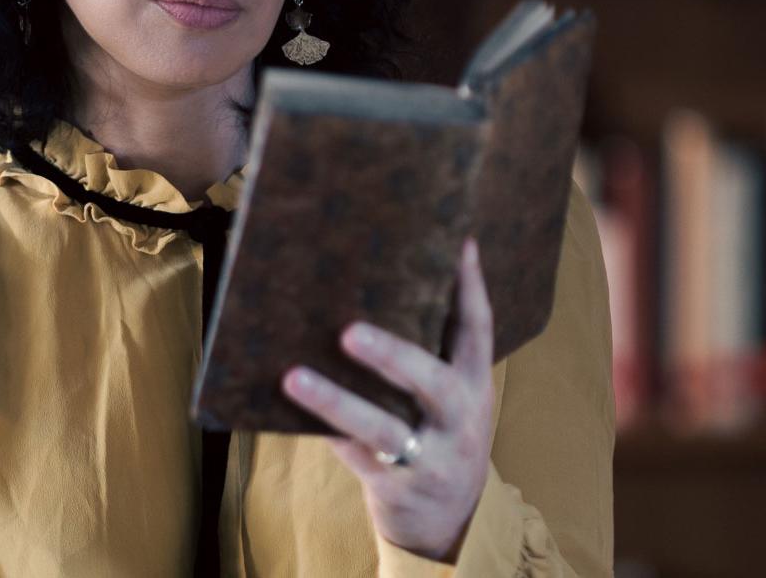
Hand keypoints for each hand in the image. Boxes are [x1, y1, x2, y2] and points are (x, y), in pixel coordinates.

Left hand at [280, 235, 495, 563]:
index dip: (470, 286)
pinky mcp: (399, 487)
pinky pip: (356, 456)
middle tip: (348, 331)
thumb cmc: (437, 435)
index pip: (478, 329)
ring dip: (336, 402)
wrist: (449, 521)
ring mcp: (433, 458)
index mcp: (473, 385)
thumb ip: (429, 349)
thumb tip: (378, 278)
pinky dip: (325, 430)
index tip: (457, 242)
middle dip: (391, 355)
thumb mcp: (450, 395)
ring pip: (383, 429)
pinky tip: (287, 406)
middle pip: (431, 382)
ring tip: (293, 376)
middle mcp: (460, 419)